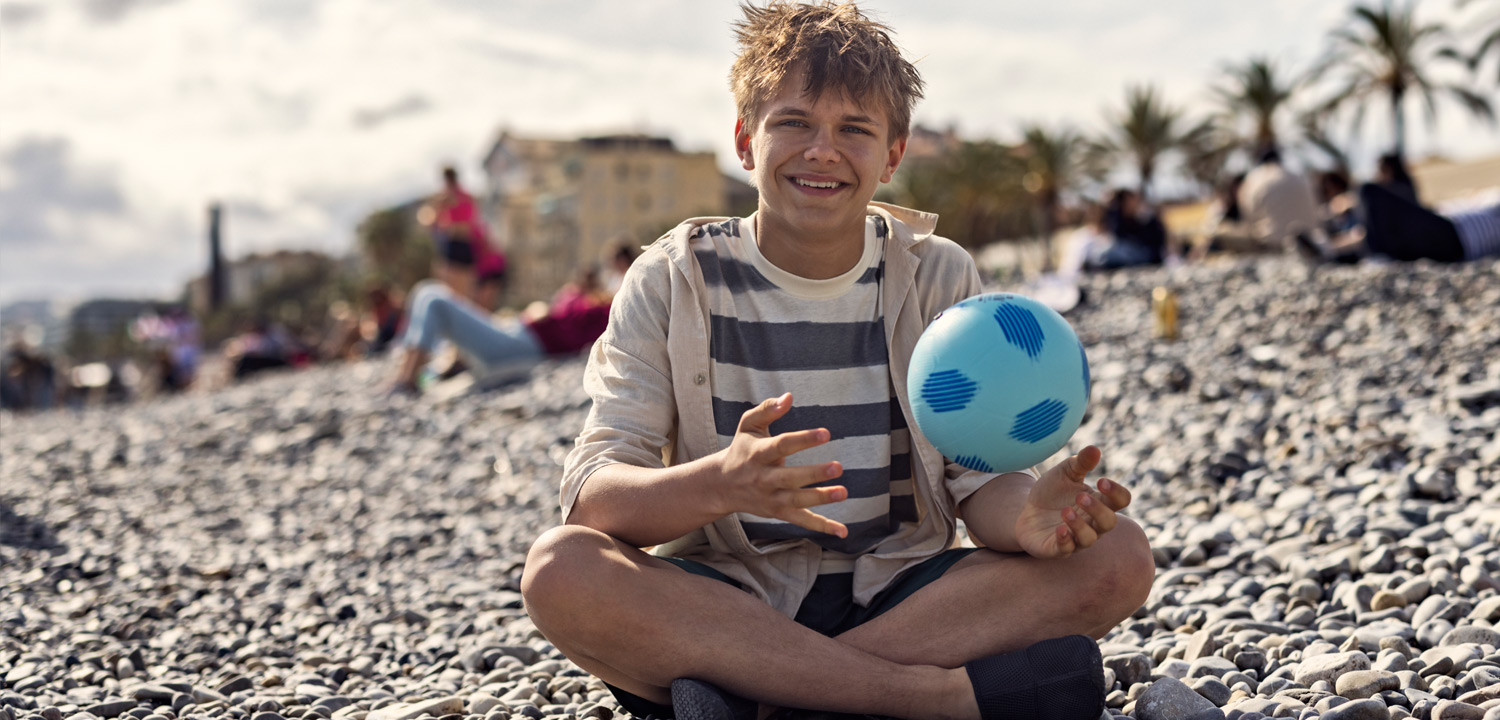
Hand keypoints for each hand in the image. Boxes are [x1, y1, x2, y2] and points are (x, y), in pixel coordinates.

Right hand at [715, 393, 847, 537]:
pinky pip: (802, 520)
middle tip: (838, 467)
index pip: (781, 446)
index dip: (803, 440)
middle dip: (814, 474)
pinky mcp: (779, 512)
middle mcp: (763, 478)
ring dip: (820, 498)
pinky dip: (822, 527)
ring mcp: (771, 498)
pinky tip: (842, 531)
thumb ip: (767, 409)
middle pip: (789, 478)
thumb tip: (788, 397)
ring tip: (843, 492)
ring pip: (797, 501)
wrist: (722, 485)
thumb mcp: (748, 425)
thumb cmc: (742, 449)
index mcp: (758, 454)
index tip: (825, 433)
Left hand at [1012, 446, 1130, 557]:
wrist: (1025, 510)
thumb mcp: (1064, 473)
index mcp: (1099, 502)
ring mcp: (1076, 539)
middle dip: (1097, 510)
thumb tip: (1095, 448)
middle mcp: (1093, 524)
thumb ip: (1080, 463)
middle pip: (1109, 522)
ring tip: (1066, 511)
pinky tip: (1060, 530)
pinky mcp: (1056, 549)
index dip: (1116, 492)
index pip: (1121, 501)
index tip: (1101, 480)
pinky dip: (1065, 541)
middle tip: (1081, 496)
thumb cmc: (1052, 492)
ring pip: (1089, 538)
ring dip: (1079, 525)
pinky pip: (1066, 550)